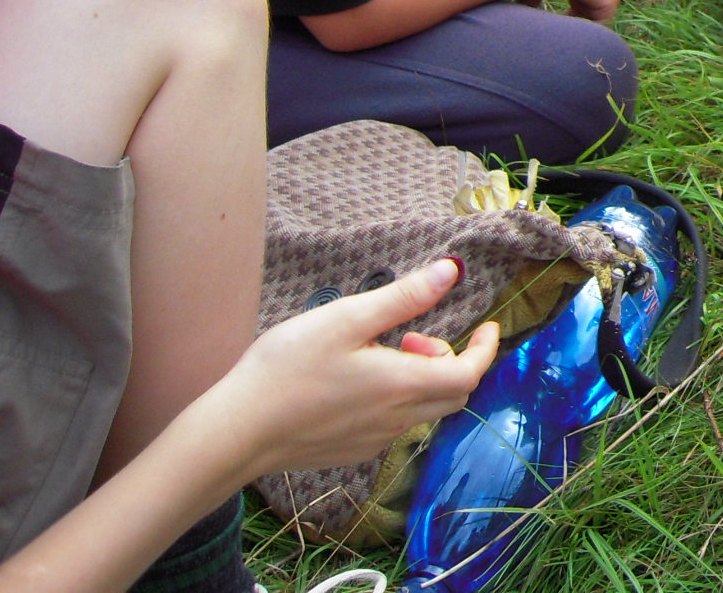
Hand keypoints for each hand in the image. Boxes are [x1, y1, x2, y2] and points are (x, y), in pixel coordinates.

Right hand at [206, 257, 500, 480]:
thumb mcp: (347, 319)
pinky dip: (398, 399)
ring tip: (382, 351)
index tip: (487, 325)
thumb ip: (404, 297)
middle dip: (451, 360)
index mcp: (402, 385)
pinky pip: (395, 425)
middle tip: (414, 335)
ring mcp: (374, 440)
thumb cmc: (287, 370)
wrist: (235, 433)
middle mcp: (396, 420)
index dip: (486, 349)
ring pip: (424, 411)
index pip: (469, 374)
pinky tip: (358, 381)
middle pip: (453, 395)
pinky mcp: (352, 451)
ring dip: (423, 379)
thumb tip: (452, 271)